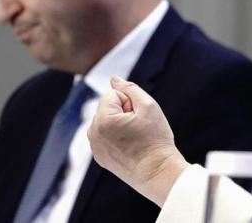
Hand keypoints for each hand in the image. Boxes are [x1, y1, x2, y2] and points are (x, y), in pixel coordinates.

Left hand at [88, 76, 188, 206]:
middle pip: (108, 107)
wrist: (158, 173)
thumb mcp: (149, 106)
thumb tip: (114, 79)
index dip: (130, 102)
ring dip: (120, 124)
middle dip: (123, 112)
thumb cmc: (155, 139)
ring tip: (135, 138)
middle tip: (139, 129)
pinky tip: (130, 147)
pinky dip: (117, 137)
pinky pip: (106, 136)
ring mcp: (95, 147)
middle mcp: (93, 133)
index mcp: (102, 120)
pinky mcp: (99, 157)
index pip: (113, 94)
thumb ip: (130, 88)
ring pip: (107, 121)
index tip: (139, 118)